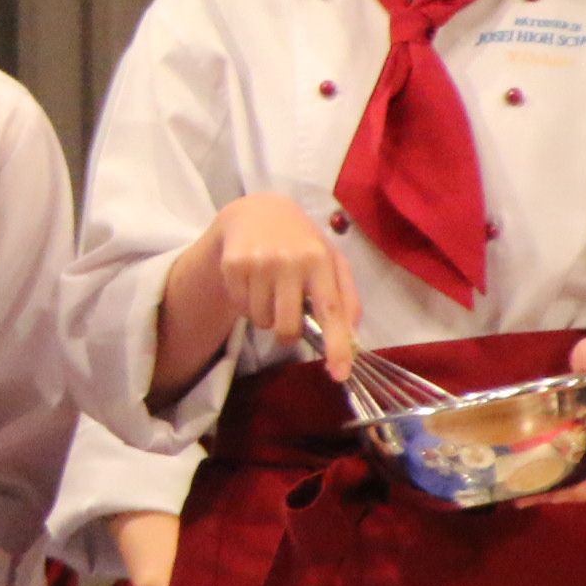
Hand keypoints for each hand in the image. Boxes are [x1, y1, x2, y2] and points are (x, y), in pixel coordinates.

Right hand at [206, 193, 362, 372]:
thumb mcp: (330, 260)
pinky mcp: (233, 264)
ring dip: (265, 315)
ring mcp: (259, 262)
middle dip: (287, 333)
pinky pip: (240, 308)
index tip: (339, 374)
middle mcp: (290, 261)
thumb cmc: (301, 242)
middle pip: (287, 327)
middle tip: (287, 315)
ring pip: (261, 321)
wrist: (257, 211)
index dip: (337, 345)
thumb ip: (346, 296)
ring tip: (269, 289)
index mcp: (320, 260)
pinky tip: (252, 281)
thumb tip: (352, 336)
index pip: (331, 310)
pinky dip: (247, 303)